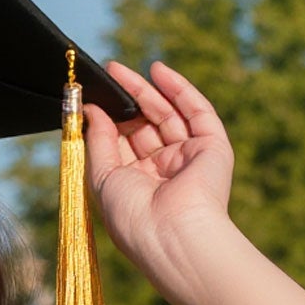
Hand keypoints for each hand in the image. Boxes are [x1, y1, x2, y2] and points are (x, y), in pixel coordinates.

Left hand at [82, 58, 237, 296]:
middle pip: (145, 126)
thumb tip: (92, 110)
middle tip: (108, 74)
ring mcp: (189, 158)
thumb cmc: (132, 216)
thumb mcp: (102, 177)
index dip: (110, 120)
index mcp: (138, 186)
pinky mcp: (212, 147)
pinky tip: (157, 70)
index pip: (124, 145)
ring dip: (147, 90)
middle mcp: (164, 172)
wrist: (172, 234)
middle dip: (127, 100)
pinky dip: (178, 89)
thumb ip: (97, 141)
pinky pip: (197, 111)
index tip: (92, 98)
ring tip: (120, 70)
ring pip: (168, 114)